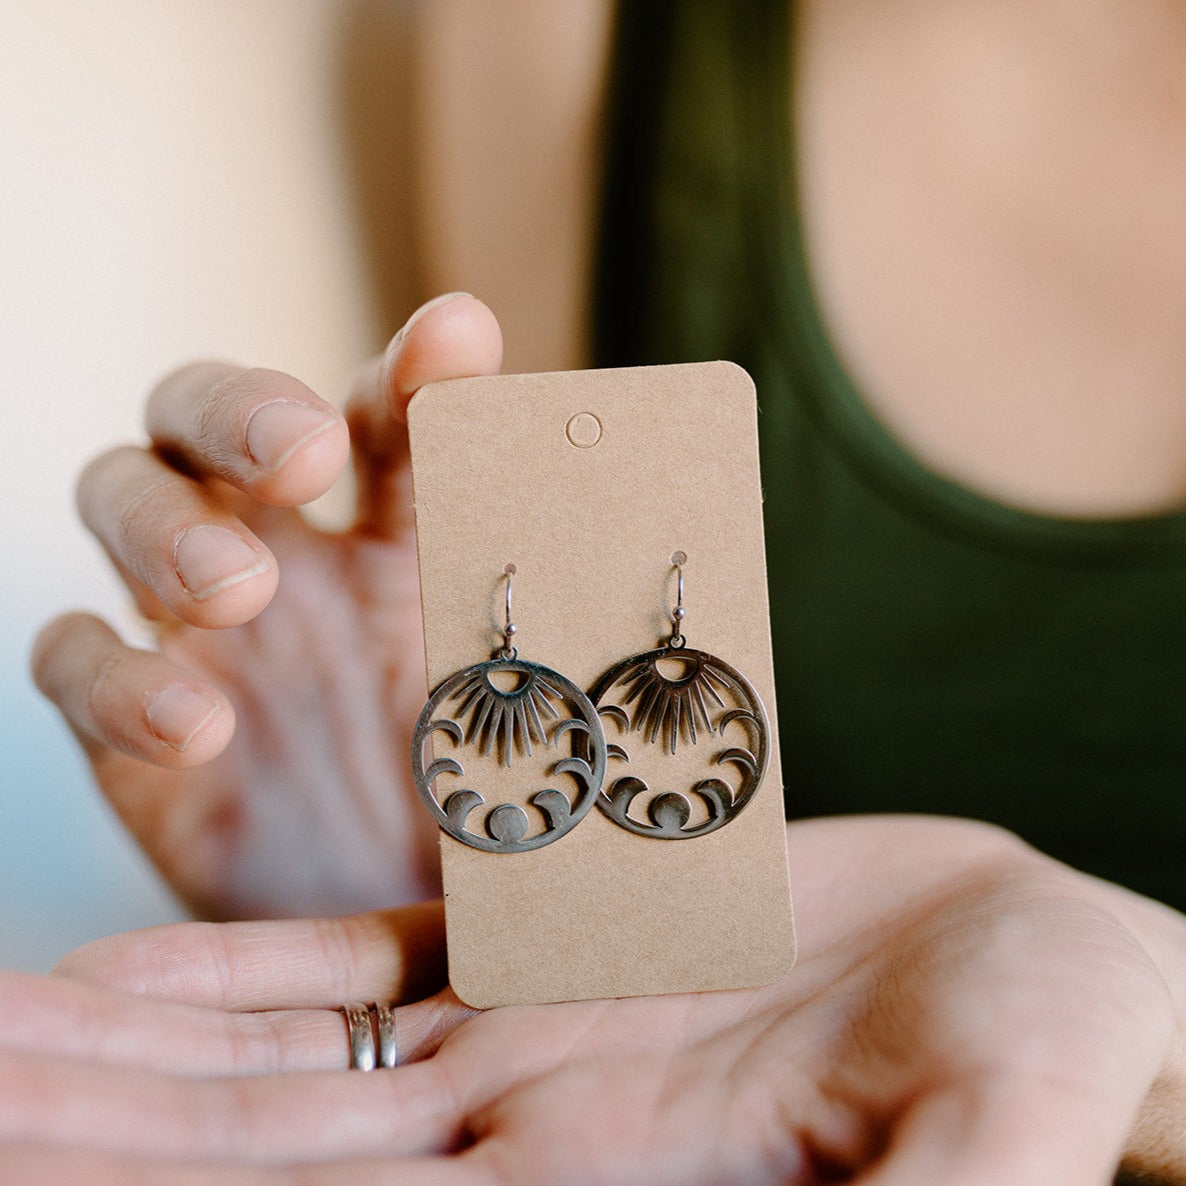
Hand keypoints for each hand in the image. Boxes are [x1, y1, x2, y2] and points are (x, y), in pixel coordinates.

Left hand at [6, 817, 1181, 1182]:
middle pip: (259, 1160)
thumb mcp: (998, 1145)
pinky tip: (121, 962)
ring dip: (124, 1054)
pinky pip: (356, 965)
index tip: (23, 1153)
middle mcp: (524, 1144)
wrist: (1040, 959)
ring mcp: (524, 1044)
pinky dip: (230, 968)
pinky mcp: (549, 954)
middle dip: (89, 1138)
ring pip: (272, 1065)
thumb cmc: (1048, 1058)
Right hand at [31, 293, 502, 918]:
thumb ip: (530, 613)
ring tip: (237, 588)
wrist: (390, 928)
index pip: (381, 418)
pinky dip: (119, 677)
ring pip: (123, 497)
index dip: (410, 372)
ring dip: (166, 523)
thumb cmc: (464, 806)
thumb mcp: (515, 706)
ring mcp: (194, 628)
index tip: (457, 342)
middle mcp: (283, 554)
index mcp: (385, 536)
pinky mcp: (125, 718)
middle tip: (298, 452)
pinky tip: (194, 725)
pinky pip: (78, 657)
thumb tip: (622, 525)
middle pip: (207, 413)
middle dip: (242, 411)